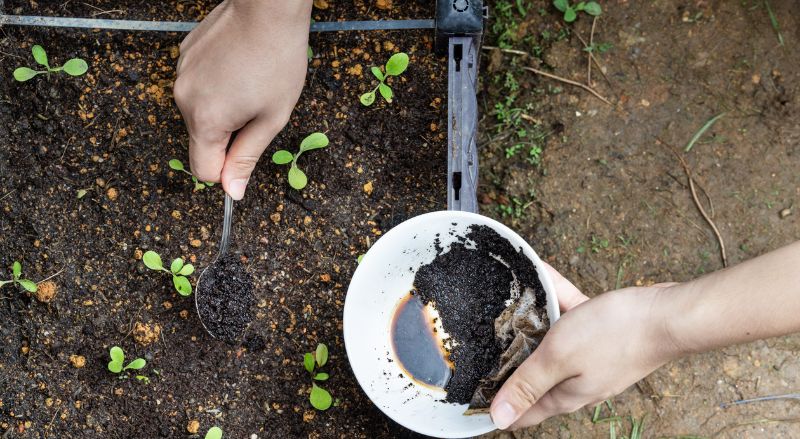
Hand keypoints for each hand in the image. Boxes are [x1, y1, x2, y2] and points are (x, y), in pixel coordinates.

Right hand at [174, 0, 311, 199]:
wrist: (267, 8)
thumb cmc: (277, 61)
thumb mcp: (271, 118)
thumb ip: (247, 157)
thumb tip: (232, 191)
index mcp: (206, 120)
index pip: (203, 170)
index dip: (226, 169)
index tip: (245, 153)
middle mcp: (184, 99)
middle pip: (201, 139)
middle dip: (228, 134)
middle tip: (256, 109)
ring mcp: (180, 74)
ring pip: (199, 111)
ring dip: (222, 108)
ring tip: (248, 82)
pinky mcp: (183, 55)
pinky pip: (198, 85)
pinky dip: (215, 84)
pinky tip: (236, 66)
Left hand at [490, 265, 680, 429]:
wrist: (667, 314)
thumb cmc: (615, 335)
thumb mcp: (559, 358)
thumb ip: (528, 385)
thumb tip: (500, 419)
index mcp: (565, 394)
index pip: (524, 413)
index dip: (498, 408)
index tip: (472, 399)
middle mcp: (577, 380)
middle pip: (534, 375)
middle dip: (509, 361)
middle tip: (483, 345)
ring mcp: (592, 357)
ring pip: (552, 341)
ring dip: (533, 322)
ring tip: (510, 303)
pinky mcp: (603, 334)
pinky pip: (570, 315)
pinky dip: (557, 299)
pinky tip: (544, 275)